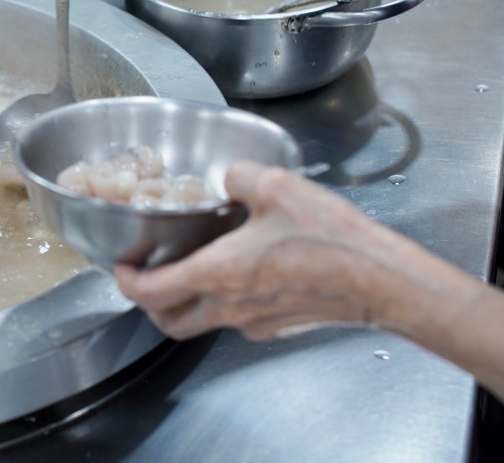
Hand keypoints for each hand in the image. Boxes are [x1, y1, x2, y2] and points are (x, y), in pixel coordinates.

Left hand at [115, 160, 414, 340]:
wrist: (382, 281)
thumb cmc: (332, 240)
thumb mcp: (276, 186)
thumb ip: (238, 176)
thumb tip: (228, 177)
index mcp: (218, 274)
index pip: (151, 292)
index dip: (126, 282)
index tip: (121, 268)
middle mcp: (230, 307)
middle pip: (169, 321)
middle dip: (148, 303)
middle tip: (146, 278)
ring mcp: (255, 322)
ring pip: (202, 323)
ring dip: (185, 303)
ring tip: (189, 271)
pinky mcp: (278, 326)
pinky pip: (237, 319)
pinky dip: (223, 302)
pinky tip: (239, 273)